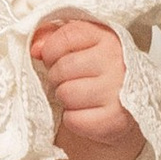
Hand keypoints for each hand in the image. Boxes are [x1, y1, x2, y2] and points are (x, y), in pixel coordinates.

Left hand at [32, 13, 143, 159]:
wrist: (127, 121)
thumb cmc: (94, 81)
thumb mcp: (79, 52)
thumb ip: (53, 39)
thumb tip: (33, 45)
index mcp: (111, 37)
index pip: (63, 37)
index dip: (52, 53)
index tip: (58, 61)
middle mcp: (121, 61)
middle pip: (60, 68)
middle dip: (59, 80)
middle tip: (73, 86)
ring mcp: (121, 92)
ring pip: (66, 93)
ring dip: (67, 102)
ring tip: (81, 102)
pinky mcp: (116, 122)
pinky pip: (76, 119)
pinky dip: (76, 122)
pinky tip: (89, 120)